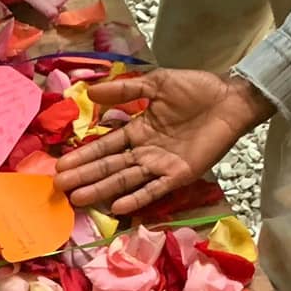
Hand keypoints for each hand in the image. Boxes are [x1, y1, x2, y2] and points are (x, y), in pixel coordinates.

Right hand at [56, 69, 272, 214]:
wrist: (231, 99)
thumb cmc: (195, 90)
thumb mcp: (156, 84)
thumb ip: (125, 91)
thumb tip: (89, 93)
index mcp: (138, 131)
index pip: (105, 146)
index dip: (83, 155)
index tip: (60, 166)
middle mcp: (145, 151)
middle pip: (109, 166)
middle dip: (84, 176)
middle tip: (59, 187)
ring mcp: (161, 165)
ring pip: (125, 179)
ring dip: (101, 189)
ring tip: (77, 198)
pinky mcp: (179, 174)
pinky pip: (154, 189)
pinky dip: (136, 198)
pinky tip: (116, 207)